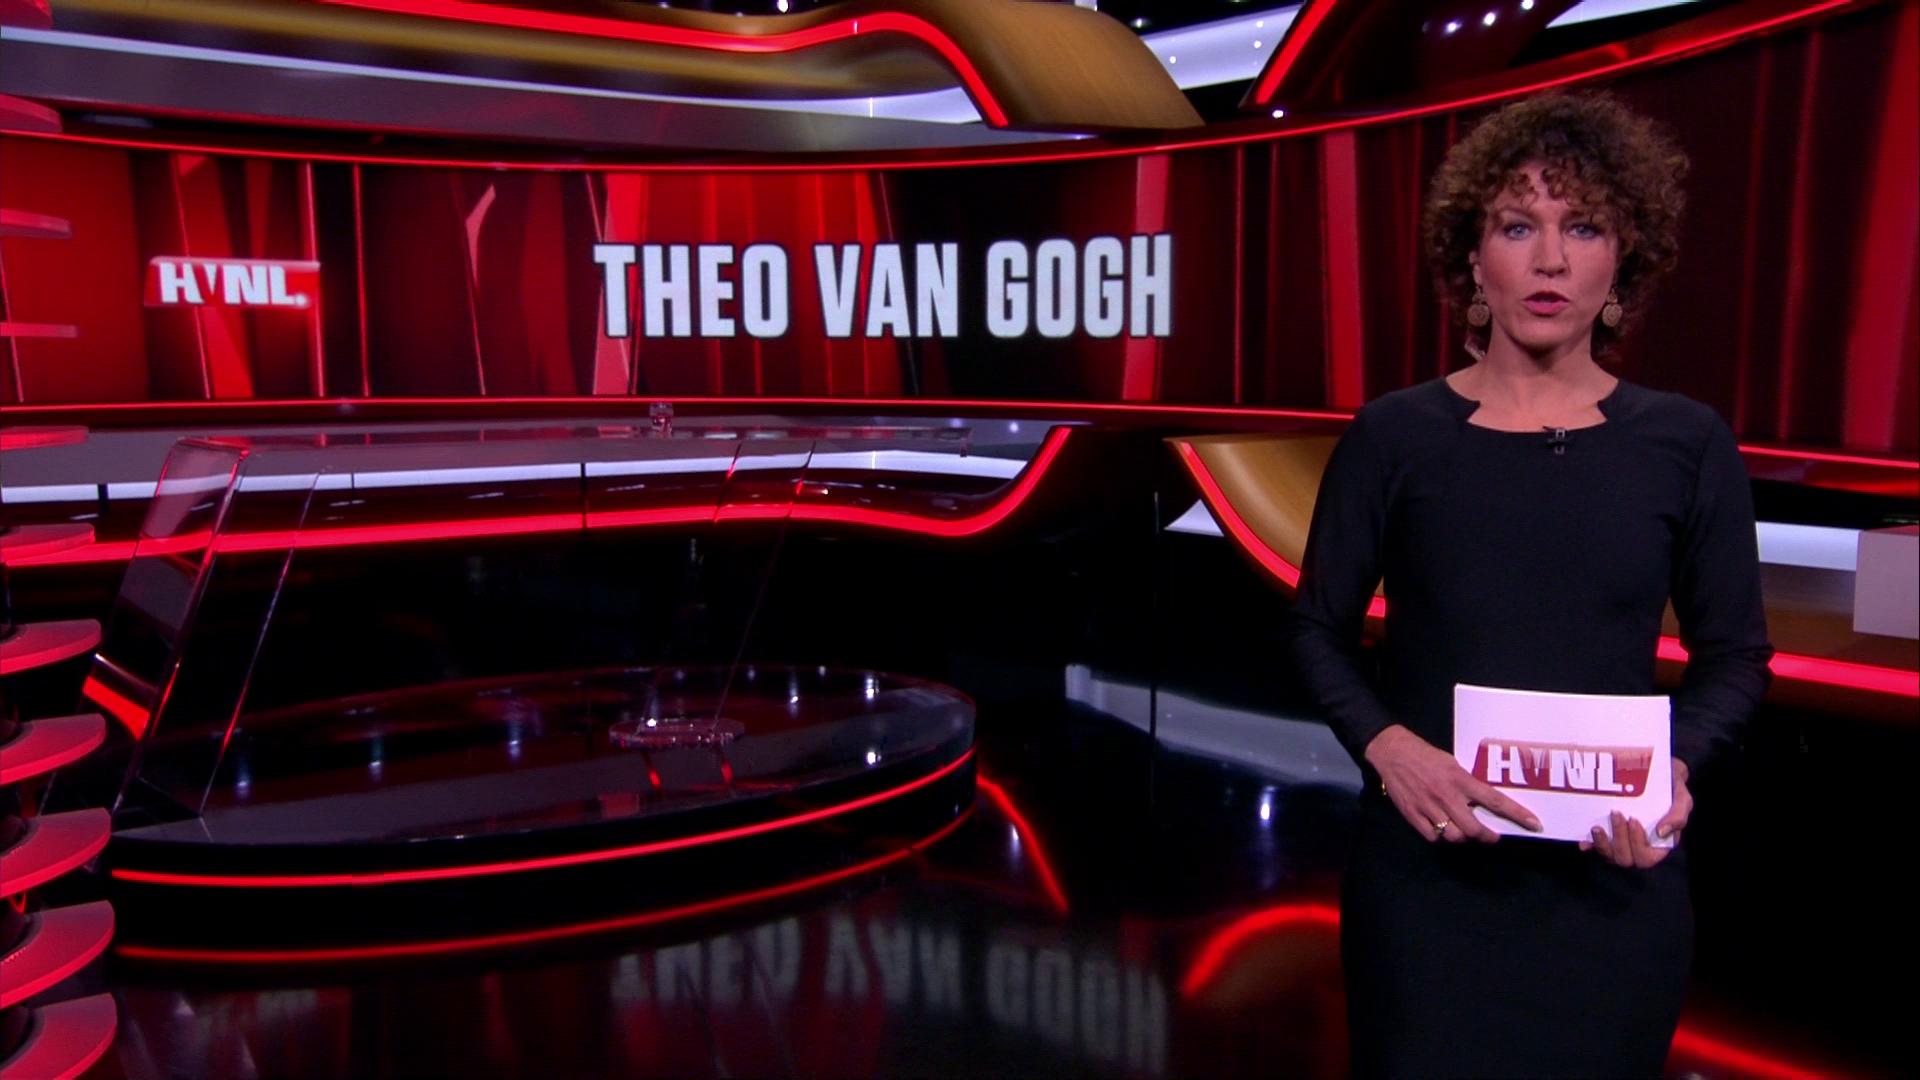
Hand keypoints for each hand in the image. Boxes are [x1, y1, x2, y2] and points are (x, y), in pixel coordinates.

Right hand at [1365, 725, 1542, 842]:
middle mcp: (1447, 795)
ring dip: (1463, 837)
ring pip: (1454, 836)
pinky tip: (1441, 828)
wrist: (1392, 752)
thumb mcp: (1452, 764)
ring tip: (1463, 830)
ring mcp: (1429, 807)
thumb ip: (1467, 783)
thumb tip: (1482, 802)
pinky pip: (1433, 836)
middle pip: (1474, 829)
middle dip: (1486, 837)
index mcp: (1460, 779)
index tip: (1534, 825)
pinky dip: (1440, 836)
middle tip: (1491, 836)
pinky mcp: (1413, 815)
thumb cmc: (1426, 755)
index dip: (1517, 814)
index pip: (1495, 801)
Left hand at [1582, 758, 1691, 867]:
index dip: (1638, 843)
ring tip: (1598, 827)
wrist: (1657, 771)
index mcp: (1659, 844)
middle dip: (1619, 839)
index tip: (1634, 820)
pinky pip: (1596, 847)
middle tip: (1616, 814)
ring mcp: (1621, 842)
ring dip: (1602, 844)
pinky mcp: (1607, 834)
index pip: (1647, 857)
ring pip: (1610, 856)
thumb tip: (1662, 832)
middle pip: (1626, 859)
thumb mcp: (1682, 798)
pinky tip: (1583, 840)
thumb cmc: (1671, 788)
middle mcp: (1639, 847)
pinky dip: (1589, 845)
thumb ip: (1678, 815)